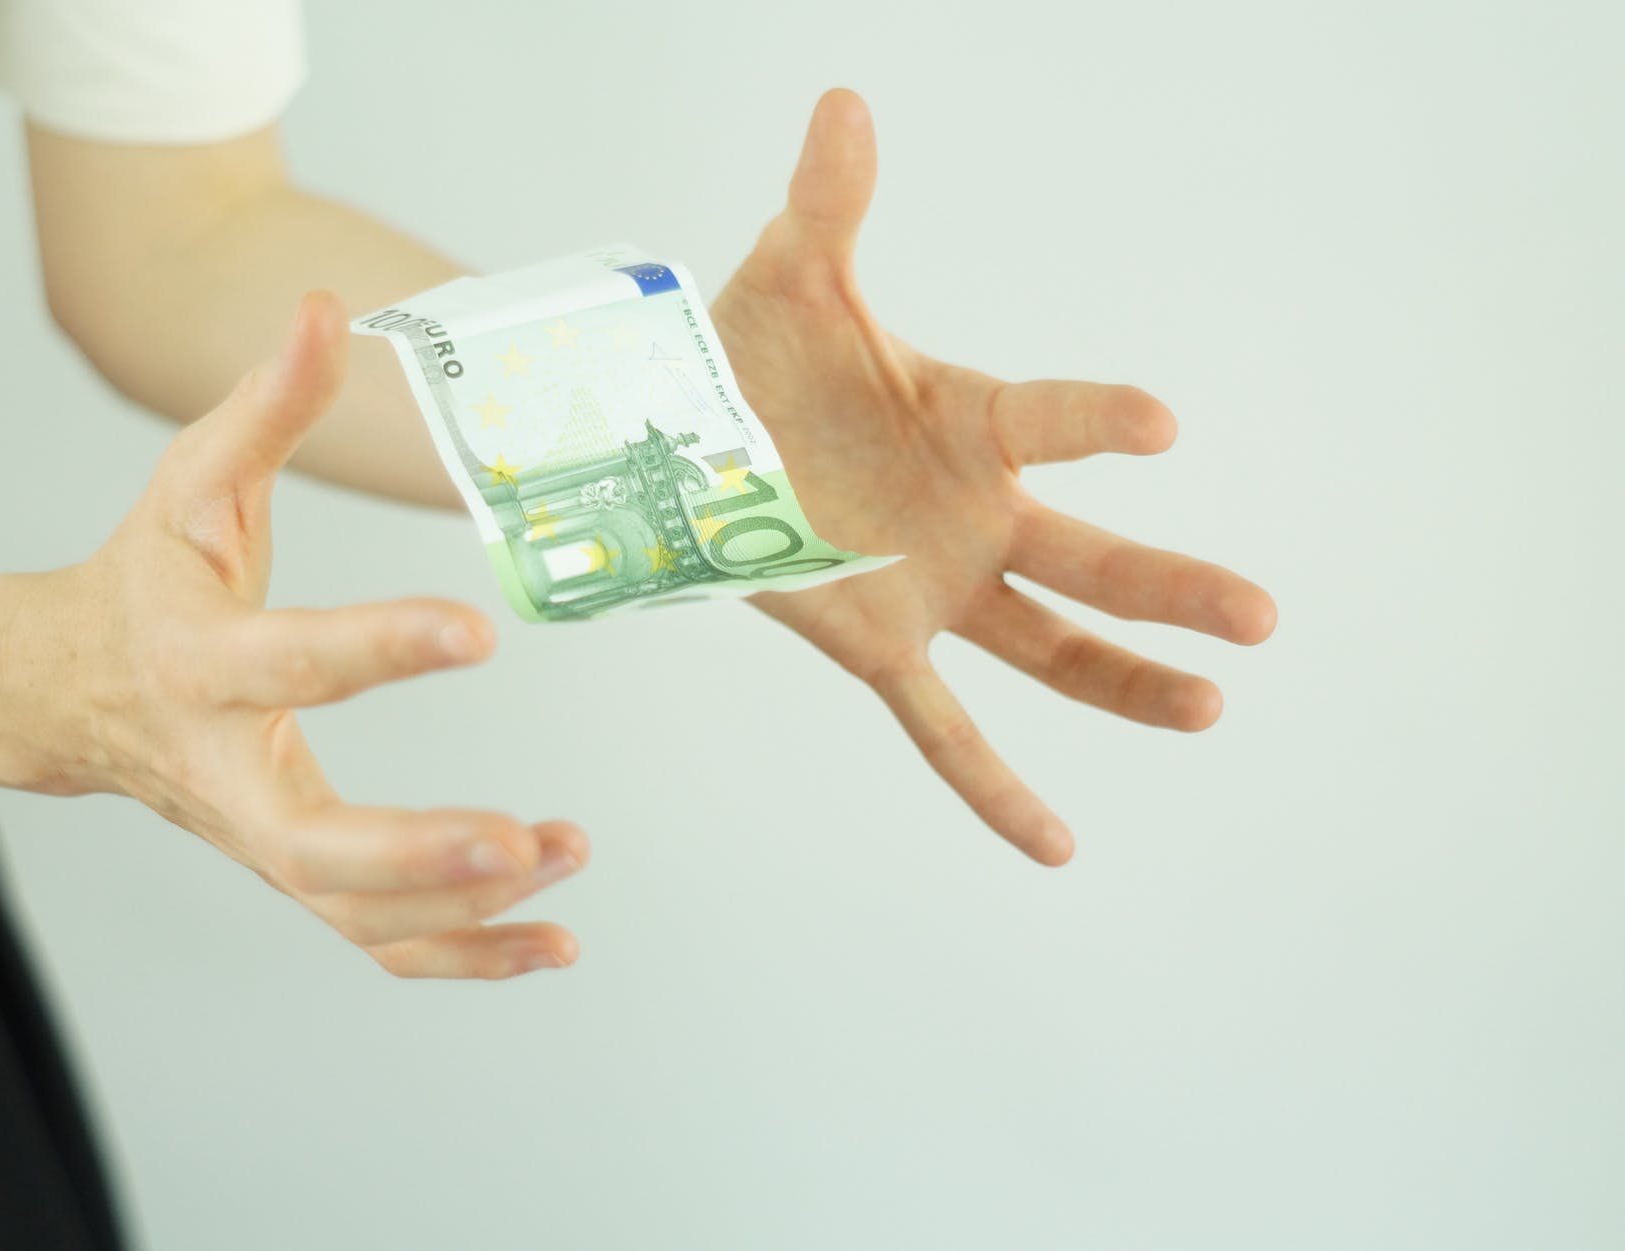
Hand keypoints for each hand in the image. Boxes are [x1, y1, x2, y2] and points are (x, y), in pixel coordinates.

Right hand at [35, 293, 586, 977]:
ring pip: (357, 912)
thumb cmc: (143, 579)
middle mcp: (227, 773)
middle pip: (315, 851)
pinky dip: (464, 953)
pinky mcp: (295, 872)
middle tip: (526, 837)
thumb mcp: (190, 479)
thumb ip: (266, 402)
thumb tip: (329, 307)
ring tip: (564, 855)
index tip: (477, 630)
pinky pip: (376, 938)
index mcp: (200, 665)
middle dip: (421, 854)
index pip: (293, 663)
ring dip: (466, 909)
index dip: (379, 648)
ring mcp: (261, 839)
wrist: (68, 692)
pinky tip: (552, 942)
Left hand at [712, 90, 1277, 864]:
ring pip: (1046, 648)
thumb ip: (829, 203)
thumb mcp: (790, 281)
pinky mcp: (880, 647)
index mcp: (964, 420)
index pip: (1045, 420)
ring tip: (1210, 707)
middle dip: (1167, 587)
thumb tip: (844, 100)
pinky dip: (993, 788)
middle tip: (1257, 615)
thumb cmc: (751, 354)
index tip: (1161, 426)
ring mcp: (934, 588)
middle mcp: (970, 511)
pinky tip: (1057, 845)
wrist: (680, 436)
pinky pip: (945, 731)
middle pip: (1085, 559)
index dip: (1099, 420)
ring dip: (1123, 682)